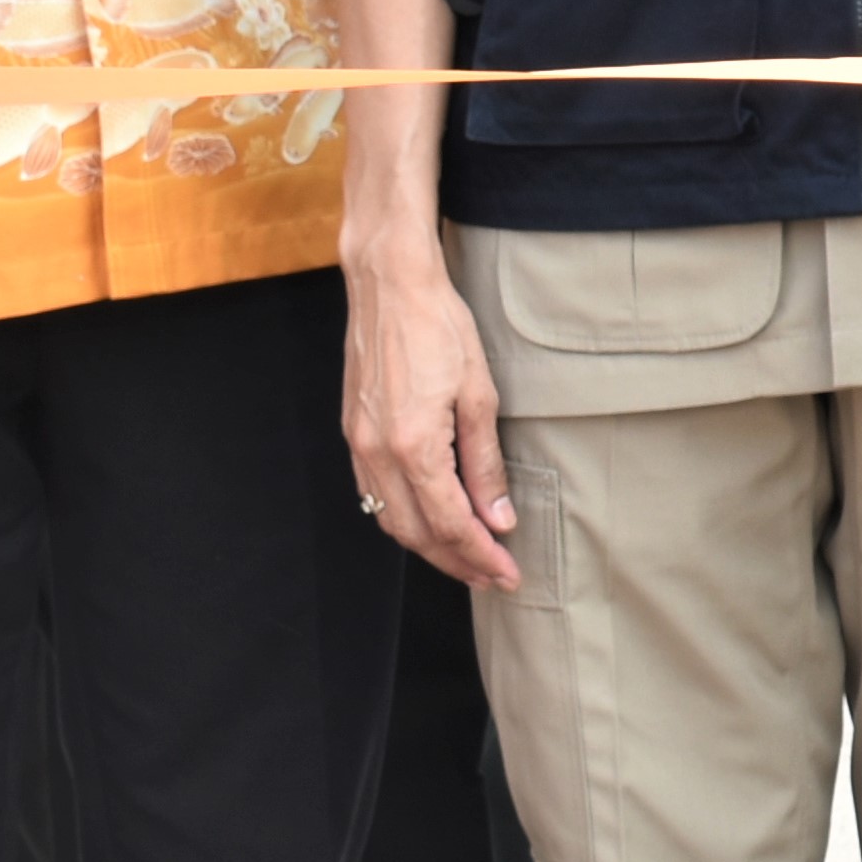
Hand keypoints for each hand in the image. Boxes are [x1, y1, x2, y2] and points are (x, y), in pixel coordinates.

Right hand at [342, 234, 516, 588]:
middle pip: (416, 534)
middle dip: (457, 562)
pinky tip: (430, 520)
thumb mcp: (479, 395)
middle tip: (493, 576)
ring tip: (467, 556)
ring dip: (429, 545)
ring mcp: (358, 445)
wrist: (389, 285)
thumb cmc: (439, 328)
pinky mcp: (352, 433)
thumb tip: (498, 516)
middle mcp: (377, 454)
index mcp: (412, 447)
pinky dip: (404, 517)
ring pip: (390, 519)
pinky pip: (374, 494)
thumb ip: (485, 463)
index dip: (481, 556)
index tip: (508, 574)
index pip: (451, 524)